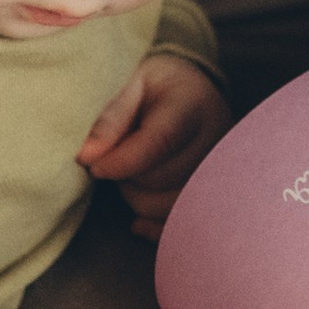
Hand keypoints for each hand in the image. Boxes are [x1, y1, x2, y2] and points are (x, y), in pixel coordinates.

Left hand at [78, 55, 228, 240]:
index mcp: (192, 103)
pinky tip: (137, 222)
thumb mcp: (129, 82)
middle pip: (163, 179)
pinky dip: (155, 226)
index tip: (93, 165)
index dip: (122, 161)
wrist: (187, 88)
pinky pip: (185, 223)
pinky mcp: (216, 192)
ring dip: (138, 200)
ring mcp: (220, 169)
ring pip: (172, 206)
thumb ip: (110, 116)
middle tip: (113, 161)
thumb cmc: (151, 84)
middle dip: (127, 177)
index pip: (160, 142)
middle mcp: (216, 139)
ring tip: (129, 177)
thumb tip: (87, 156)